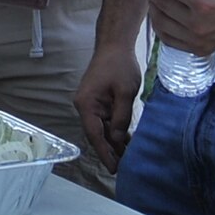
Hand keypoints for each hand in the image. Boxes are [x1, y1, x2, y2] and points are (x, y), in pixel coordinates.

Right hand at [74, 41, 143, 172]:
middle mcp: (85, 107)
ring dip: (114, 143)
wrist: (114, 45)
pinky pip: (107, 121)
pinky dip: (116, 132)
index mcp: (86, 105)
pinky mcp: (100, 103)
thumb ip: (121, 117)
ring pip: (102, 130)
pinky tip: (127, 143)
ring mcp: (92, 105)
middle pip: (97, 135)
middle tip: (125, 169)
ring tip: (128, 159)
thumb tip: (117, 139)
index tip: (113, 169)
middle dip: (110, 152)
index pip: (94, 135)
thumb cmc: (119, 65)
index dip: (105, 153)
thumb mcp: (125, 92)